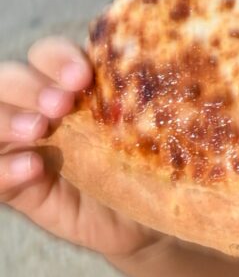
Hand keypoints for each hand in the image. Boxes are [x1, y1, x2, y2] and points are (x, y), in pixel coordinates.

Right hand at [0, 39, 152, 263]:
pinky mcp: (15, 184)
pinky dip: (5, 167)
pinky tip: (32, 168)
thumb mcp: (155, 135)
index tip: (83, 77)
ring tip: (39, 131)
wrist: (148, 221)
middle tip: (60, 105)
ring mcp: (21, 144)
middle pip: (9, 78)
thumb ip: (150, 107)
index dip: (58, 59)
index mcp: (70, 84)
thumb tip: (183, 82)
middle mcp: (38, 107)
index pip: (48, 55)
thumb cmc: (154, 166)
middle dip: (31, 86)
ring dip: (9, 118)